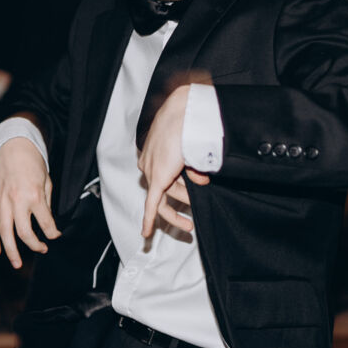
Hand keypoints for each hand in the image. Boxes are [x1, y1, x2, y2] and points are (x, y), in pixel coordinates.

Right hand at [0, 135, 57, 269]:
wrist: (12, 145)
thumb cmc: (32, 163)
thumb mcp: (46, 181)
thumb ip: (46, 204)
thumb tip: (47, 223)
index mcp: (34, 195)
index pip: (46, 223)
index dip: (53, 234)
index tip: (55, 236)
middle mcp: (17, 200)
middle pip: (24, 233)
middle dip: (34, 245)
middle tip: (41, 249)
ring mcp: (2, 201)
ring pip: (5, 232)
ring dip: (11, 251)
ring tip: (16, 263)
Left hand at [138, 87, 210, 241]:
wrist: (184, 113)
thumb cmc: (189, 122)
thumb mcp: (192, 148)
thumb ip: (193, 167)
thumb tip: (201, 180)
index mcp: (155, 152)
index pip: (165, 176)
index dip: (179, 187)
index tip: (187, 196)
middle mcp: (150, 162)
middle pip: (166, 189)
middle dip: (181, 201)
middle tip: (190, 216)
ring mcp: (152, 171)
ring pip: (164, 198)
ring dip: (179, 208)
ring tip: (190, 220)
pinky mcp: (157, 179)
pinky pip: (152, 205)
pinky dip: (149, 219)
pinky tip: (146, 234)